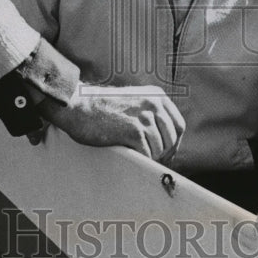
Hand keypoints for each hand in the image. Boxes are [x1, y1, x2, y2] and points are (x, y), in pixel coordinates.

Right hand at [39, 84, 185, 162]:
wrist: (79, 105)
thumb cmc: (102, 108)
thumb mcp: (134, 102)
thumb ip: (151, 114)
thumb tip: (169, 143)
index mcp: (157, 96)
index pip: (178, 125)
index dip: (174, 143)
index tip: (167, 154)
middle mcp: (154, 104)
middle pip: (171, 139)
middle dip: (164, 154)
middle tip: (152, 162)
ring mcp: (144, 117)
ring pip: (160, 149)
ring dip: (150, 157)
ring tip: (137, 156)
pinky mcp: (134, 131)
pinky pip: (147, 154)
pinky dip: (141, 160)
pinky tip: (130, 155)